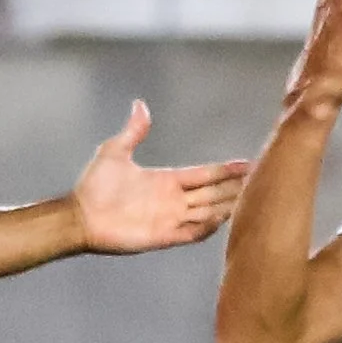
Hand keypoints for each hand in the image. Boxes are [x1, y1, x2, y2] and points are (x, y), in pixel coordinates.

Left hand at [67, 103, 248, 256]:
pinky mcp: (162, 236)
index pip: (204, 174)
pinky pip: (191, 233)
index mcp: (166, 180)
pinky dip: (207, 227)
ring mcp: (169, 219)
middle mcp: (172, 200)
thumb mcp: (115, 151)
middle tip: (263, 181)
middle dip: (236, 188)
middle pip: (213, 193)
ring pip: (208, 212)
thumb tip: (141, 106)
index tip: (248, 163)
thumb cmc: (93, 186)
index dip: (225, 170)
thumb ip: (134, 131)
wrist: (79, 215)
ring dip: (228, 207)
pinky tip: (223, 219)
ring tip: (252, 200)